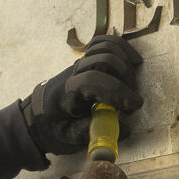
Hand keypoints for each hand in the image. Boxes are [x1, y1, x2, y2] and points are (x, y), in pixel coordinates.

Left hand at [19, 34, 142, 156]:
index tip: (135, 106)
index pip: (93, 81)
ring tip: (132, 86)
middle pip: (104, 60)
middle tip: (132, 102)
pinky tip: (134, 61)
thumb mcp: (69, 136)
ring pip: (107, 49)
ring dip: (126, 66)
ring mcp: (82, 61)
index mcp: (69, 92)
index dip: (117, 91)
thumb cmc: (57, 123)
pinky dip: (123, 47)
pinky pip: (106, 42)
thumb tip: (125, 128)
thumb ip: (95, 132)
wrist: (43, 110)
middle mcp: (76, 71)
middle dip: (126, 80)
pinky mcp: (89, 57)